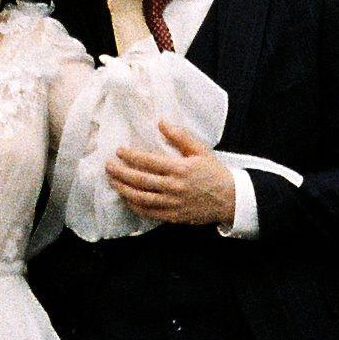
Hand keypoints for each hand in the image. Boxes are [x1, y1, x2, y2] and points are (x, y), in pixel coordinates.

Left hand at [105, 121, 237, 228]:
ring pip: (140, 198)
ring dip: (123, 189)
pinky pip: (149, 212)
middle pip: (139, 180)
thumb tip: (162, 123)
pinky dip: (135, 206)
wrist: (230, 199)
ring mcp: (172, 204)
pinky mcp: (173, 216)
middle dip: (120, 172)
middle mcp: (173, 187)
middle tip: (108, 166)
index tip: (119, 151)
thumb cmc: (214, 173)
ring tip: (113, 181)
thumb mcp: (200, 150)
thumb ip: (180, 137)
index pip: (148, 161)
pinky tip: (127, 198)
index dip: (130, 156)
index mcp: (180, 169)